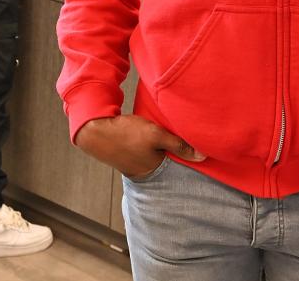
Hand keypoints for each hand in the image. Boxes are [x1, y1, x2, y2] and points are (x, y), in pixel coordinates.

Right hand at [74, 114, 204, 178]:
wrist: (95, 130)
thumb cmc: (125, 134)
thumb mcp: (156, 136)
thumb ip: (179, 145)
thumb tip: (203, 156)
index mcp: (156, 167)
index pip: (180, 165)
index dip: (190, 157)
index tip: (203, 150)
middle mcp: (148, 169)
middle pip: (170, 160)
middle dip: (179, 152)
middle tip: (190, 140)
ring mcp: (138, 161)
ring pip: (160, 153)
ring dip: (166, 145)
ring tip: (173, 134)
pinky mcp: (131, 152)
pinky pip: (149, 149)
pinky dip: (154, 143)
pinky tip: (155, 132)